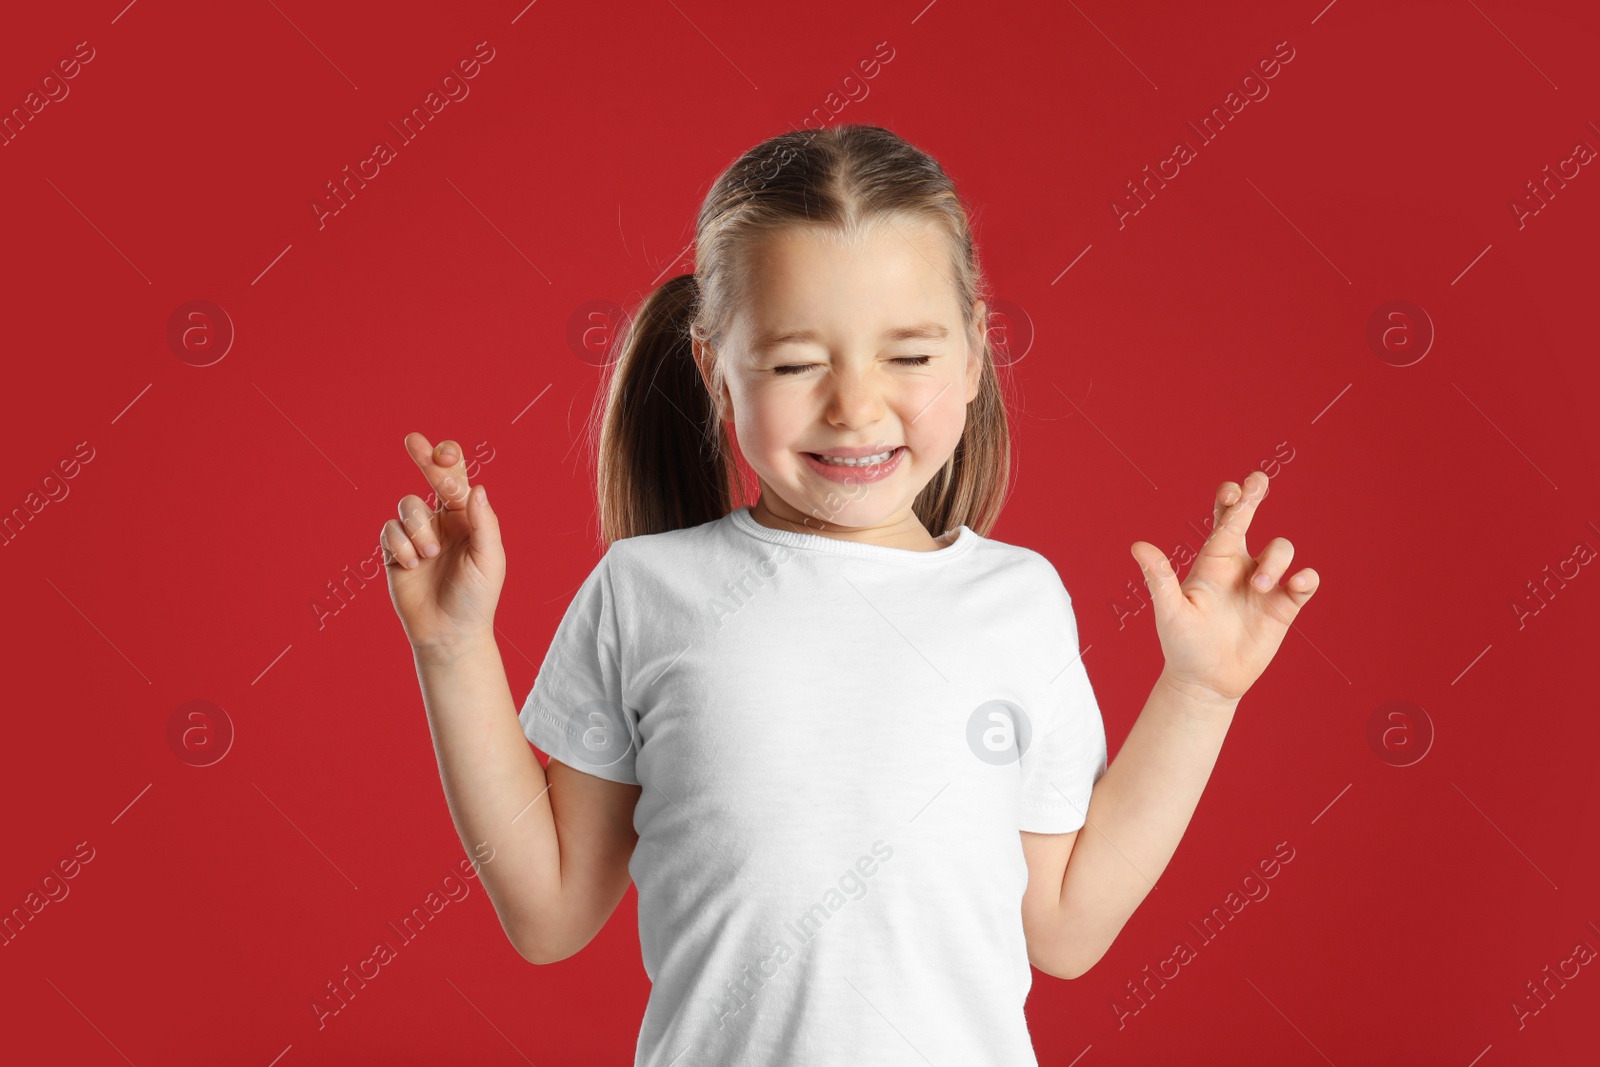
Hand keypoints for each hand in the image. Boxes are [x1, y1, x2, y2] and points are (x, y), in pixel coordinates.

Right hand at [381, 432, 505, 651]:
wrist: (449, 632)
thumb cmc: (476, 598)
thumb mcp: (488, 559)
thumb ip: (483, 523)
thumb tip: (477, 487)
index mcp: (469, 518)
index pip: (459, 481)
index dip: (450, 461)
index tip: (443, 453)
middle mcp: (443, 521)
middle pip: (429, 479)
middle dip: (422, 457)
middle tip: (412, 440)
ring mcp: (418, 534)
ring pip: (408, 506)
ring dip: (418, 528)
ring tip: (429, 555)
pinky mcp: (396, 551)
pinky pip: (390, 530)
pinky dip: (401, 545)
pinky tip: (413, 565)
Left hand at [1128, 471, 1319, 705]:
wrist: (1205, 681)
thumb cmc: (1182, 644)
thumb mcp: (1170, 612)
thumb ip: (1160, 579)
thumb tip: (1138, 546)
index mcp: (1212, 562)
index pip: (1223, 523)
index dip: (1231, 501)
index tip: (1235, 489)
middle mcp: (1239, 566)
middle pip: (1251, 520)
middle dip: (1254, 497)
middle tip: (1258, 479)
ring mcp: (1263, 585)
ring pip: (1280, 550)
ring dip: (1274, 562)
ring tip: (1258, 587)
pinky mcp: (1282, 607)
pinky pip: (1303, 584)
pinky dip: (1306, 579)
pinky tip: (1299, 583)